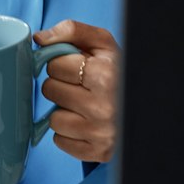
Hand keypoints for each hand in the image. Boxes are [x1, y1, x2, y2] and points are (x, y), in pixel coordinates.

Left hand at [35, 19, 120, 163]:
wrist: (145, 106)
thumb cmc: (118, 72)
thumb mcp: (102, 43)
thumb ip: (71, 31)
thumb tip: (39, 39)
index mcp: (106, 75)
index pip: (55, 65)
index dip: (61, 64)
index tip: (76, 68)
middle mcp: (104, 106)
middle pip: (50, 90)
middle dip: (61, 86)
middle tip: (80, 86)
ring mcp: (101, 132)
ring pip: (53, 119)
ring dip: (63, 111)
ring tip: (83, 106)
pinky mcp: (99, 152)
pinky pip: (60, 141)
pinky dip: (68, 134)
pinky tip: (85, 124)